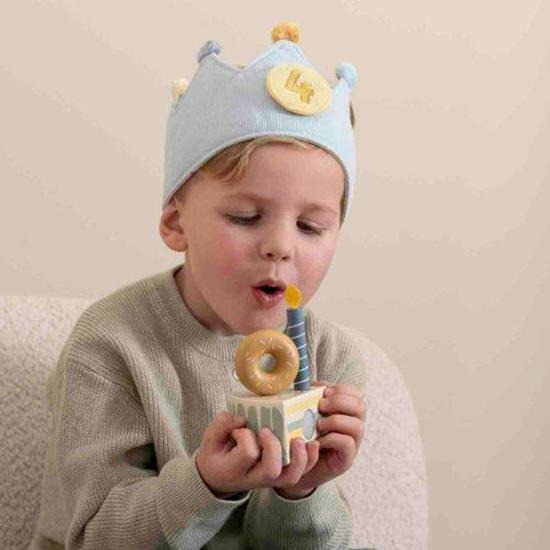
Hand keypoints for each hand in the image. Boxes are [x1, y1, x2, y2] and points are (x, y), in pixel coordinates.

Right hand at [195, 411, 317, 497]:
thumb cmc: (216, 455)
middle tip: (265, 430)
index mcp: (234, 469)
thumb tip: (242, 418)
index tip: (240, 427)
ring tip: (297, 438)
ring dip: (298, 456)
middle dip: (273, 446)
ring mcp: (270, 480)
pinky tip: (311, 442)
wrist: (219, 478)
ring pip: (291, 476)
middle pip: (272, 469)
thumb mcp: (210, 440)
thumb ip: (222, 425)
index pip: (247, 453)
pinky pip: (301, 473)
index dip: (246, 436)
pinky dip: (310, 459)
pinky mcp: (281, 476)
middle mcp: (254, 479)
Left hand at [276, 380, 366, 496]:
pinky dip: (332, 438)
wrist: (295, 466)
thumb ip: (310, 397)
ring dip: (335, 421)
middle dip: (340, 402)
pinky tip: (318, 440)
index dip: (343, 389)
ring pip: (357, 426)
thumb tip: (311, 385)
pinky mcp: (346, 460)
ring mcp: (353, 444)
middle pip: (361, 407)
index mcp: (347, 411)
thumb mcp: (305, 412)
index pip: (357, 394)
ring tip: (318, 424)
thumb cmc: (302, 434)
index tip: (324, 391)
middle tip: (321, 406)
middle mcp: (354, 426)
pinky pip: (347, 444)